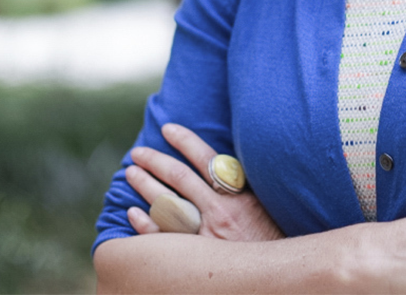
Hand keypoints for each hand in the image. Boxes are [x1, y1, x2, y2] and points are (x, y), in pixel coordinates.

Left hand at [124, 123, 284, 242]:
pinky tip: (133, 213)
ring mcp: (205, 237)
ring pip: (167, 204)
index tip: (168, 129)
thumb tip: (221, 166)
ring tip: (131, 173)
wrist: (274, 276)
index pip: (207, 159)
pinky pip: (163, 239)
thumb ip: (242, 188)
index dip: (186, 141)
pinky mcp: (195, 258)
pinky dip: (145, 225)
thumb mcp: (265, 207)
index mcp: (239, 195)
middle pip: (180, 178)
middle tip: (138, 152)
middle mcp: (220, 212)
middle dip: (156, 161)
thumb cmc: (271, 241)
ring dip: (145, 185)